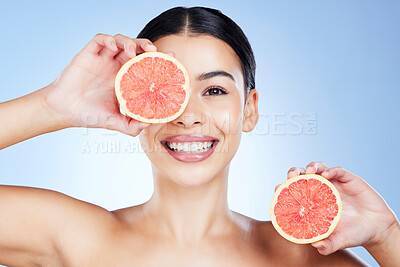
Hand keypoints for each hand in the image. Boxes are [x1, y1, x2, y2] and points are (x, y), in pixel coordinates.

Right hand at [42, 33, 156, 135]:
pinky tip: (115, 47)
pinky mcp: (89, 54)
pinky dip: (110, 39)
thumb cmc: (89, 115)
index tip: (171, 59)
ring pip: (120, 41)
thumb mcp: (116, 123)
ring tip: (133, 52)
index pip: (144, 64)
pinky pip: (101, 39)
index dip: (158, 60)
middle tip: (155, 52)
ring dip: (130, 42)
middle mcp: (115, 67)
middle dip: (147, 46)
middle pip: (136, 48)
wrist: (64, 111)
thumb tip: (150, 124)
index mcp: (124, 79)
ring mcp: (102, 59)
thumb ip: (132, 126)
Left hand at [280, 162, 398, 255]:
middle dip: (294, 173)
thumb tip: (316, 246)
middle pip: (302, 176)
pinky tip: (328, 175)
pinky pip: (337, 170)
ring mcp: (333, 183)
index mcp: (313, 203)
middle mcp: (320, 191)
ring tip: (309, 172)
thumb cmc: (354, 233)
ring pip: (318, 168)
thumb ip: (328, 245)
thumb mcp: (340, 241)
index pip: (294, 192)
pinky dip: (331, 170)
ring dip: (311, 167)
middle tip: (291, 177)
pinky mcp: (347, 179)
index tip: (277, 189)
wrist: (377, 228)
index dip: (285, 189)